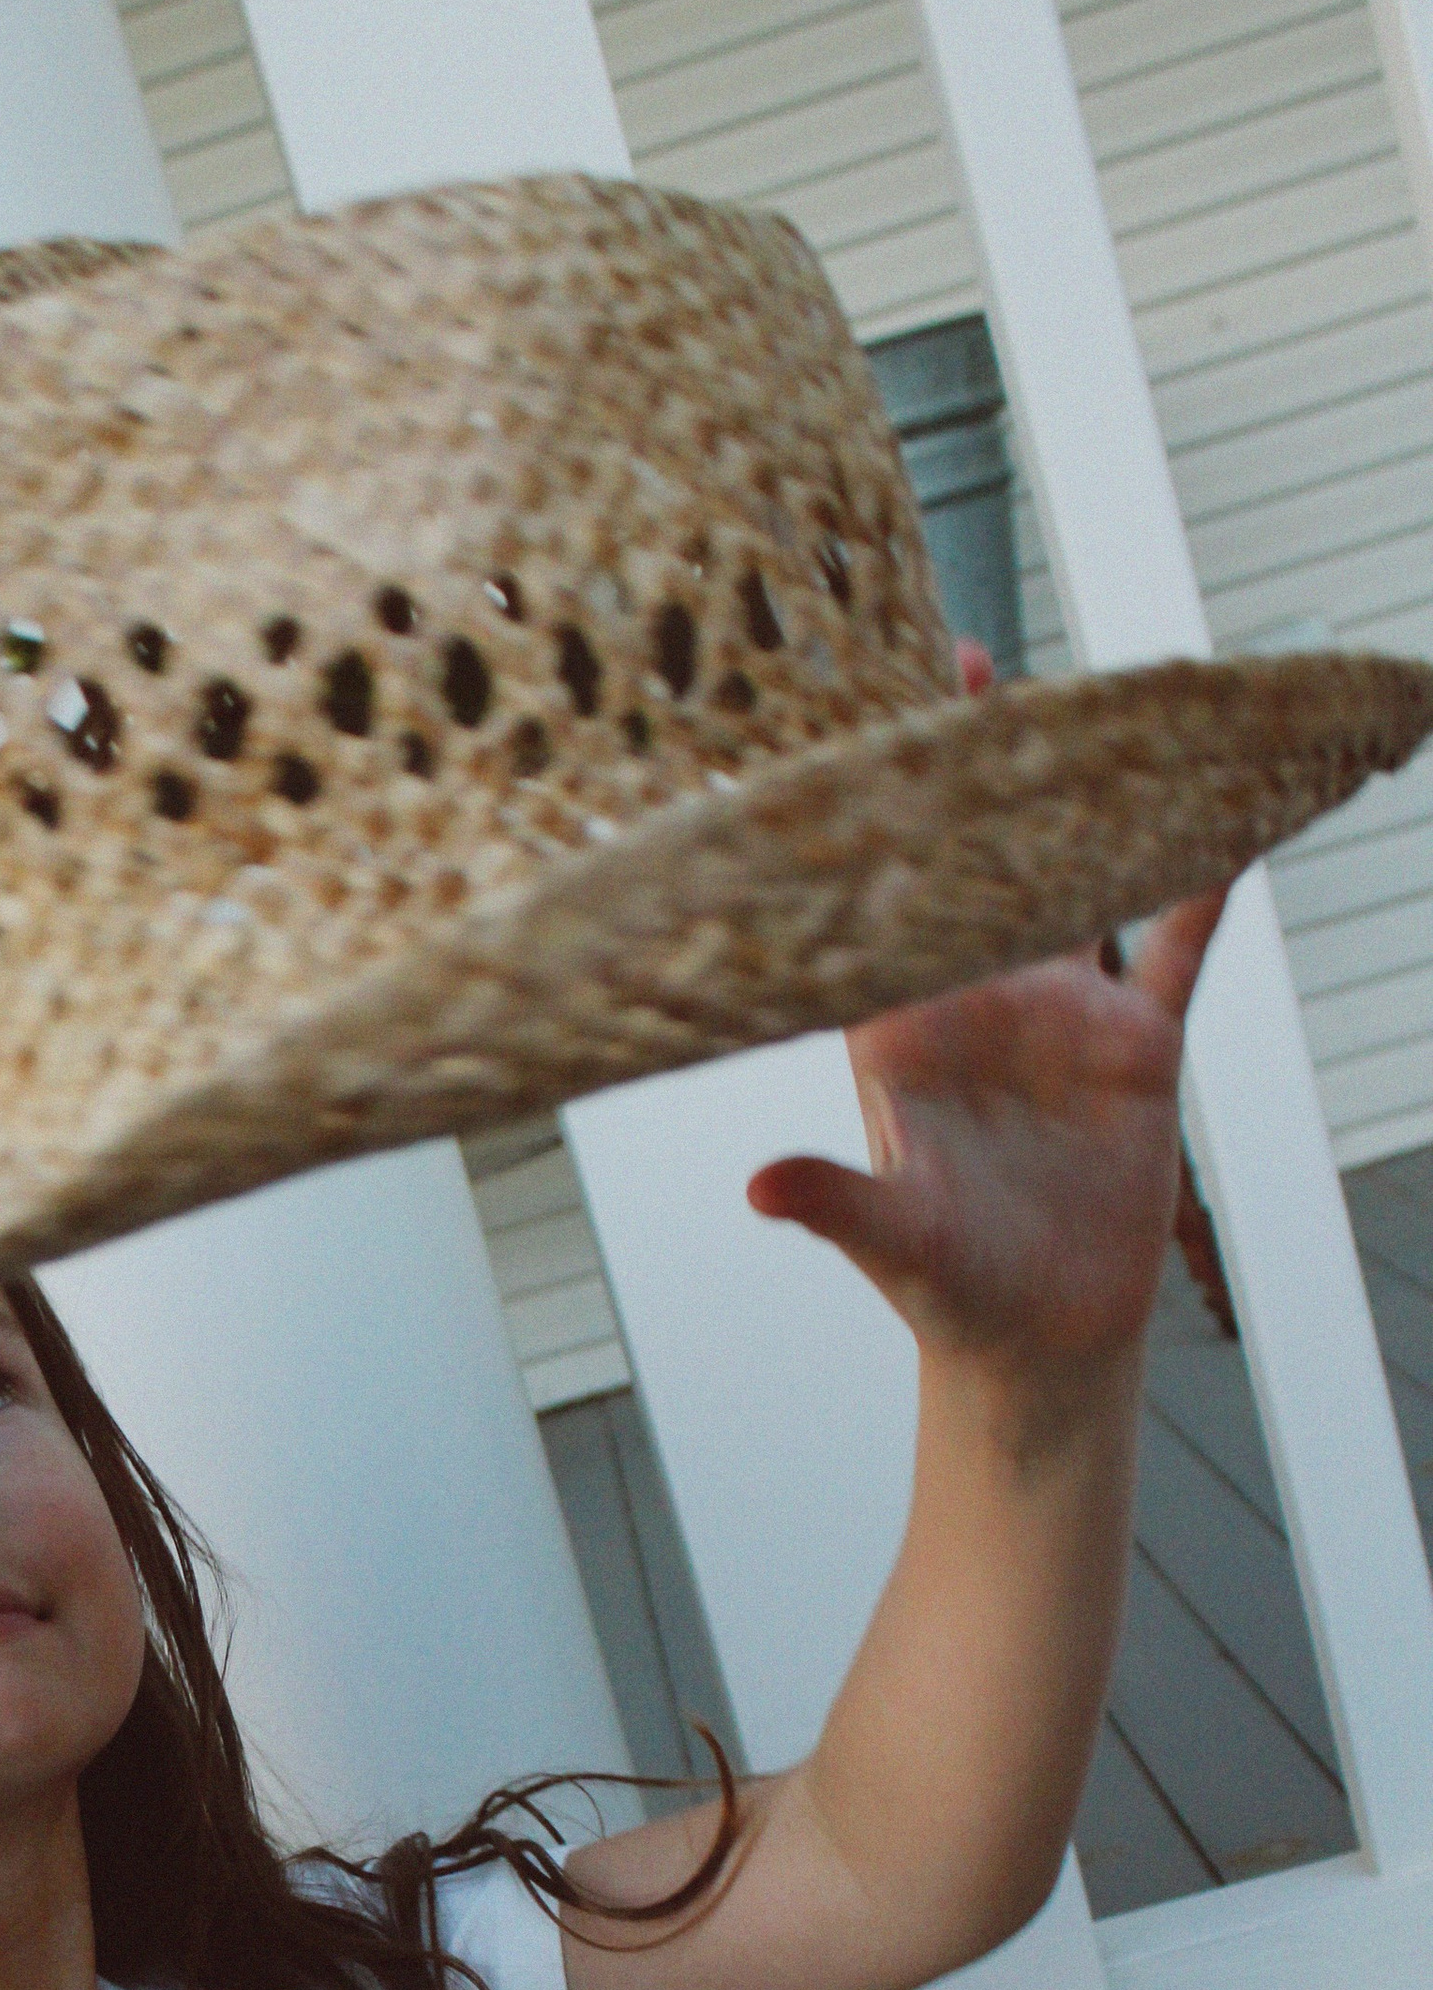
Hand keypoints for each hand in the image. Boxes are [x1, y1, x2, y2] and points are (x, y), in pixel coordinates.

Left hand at [749, 638, 1227, 1397]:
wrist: (1042, 1340)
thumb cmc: (951, 1293)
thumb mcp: (895, 1244)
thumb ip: (839, 1203)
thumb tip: (760, 1187)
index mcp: (902, 1032)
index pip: (872, 906)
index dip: (861, 823)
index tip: (848, 728)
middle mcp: (978, 1003)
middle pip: (972, 864)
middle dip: (972, 771)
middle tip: (963, 649)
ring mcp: (1061, 1015)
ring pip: (1076, 879)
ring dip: (1086, 801)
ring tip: (1092, 698)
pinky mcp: (1138, 1045)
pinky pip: (1176, 942)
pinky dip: (1203, 883)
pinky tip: (1230, 810)